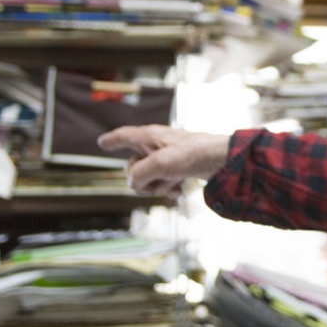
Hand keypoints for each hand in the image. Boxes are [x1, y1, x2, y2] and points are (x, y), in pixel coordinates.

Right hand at [97, 124, 229, 197]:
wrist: (224, 161)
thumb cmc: (194, 154)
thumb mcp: (159, 165)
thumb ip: (138, 174)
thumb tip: (132, 183)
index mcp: (149, 137)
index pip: (124, 136)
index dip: (112, 140)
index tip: (102, 142)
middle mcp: (156, 145)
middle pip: (132, 167)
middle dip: (141, 179)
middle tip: (157, 180)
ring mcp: (168, 158)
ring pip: (148, 178)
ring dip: (158, 186)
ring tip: (174, 183)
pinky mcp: (180, 168)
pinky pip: (163, 183)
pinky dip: (168, 189)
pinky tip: (179, 190)